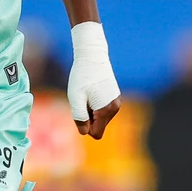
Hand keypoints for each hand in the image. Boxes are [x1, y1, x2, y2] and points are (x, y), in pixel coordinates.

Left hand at [67, 20, 121, 139]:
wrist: (92, 56)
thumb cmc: (81, 77)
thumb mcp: (75, 98)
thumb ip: (79, 117)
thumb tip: (84, 132)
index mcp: (107, 110)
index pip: (96, 134)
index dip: (84, 127)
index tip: (79, 112)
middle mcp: (115, 108)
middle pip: (98, 126)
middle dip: (87, 118)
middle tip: (82, 101)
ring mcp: (116, 103)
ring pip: (100, 119)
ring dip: (90, 112)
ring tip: (86, 95)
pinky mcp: (114, 97)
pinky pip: (102, 111)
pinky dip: (94, 106)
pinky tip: (90, 92)